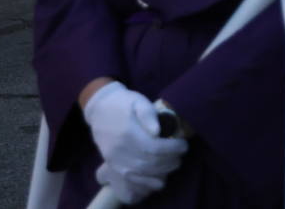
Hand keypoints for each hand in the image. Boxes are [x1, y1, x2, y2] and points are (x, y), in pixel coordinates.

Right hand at [82, 81, 186, 204]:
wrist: (100, 109)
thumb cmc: (123, 103)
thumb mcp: (138, 101)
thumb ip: (148, 115)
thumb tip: (157, 132)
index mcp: (128, 133)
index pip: (154, 148)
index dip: (172, 149)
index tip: (184, 145)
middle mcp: (119, 150)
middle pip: (149, 163)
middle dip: (170, 161)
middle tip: (181, 155)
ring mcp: (114, 161)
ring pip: (141, 174)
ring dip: (162, 172)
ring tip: (174, 163)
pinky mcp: (113, 166)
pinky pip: (131, 180)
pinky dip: (147, 182)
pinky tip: (160, 179)